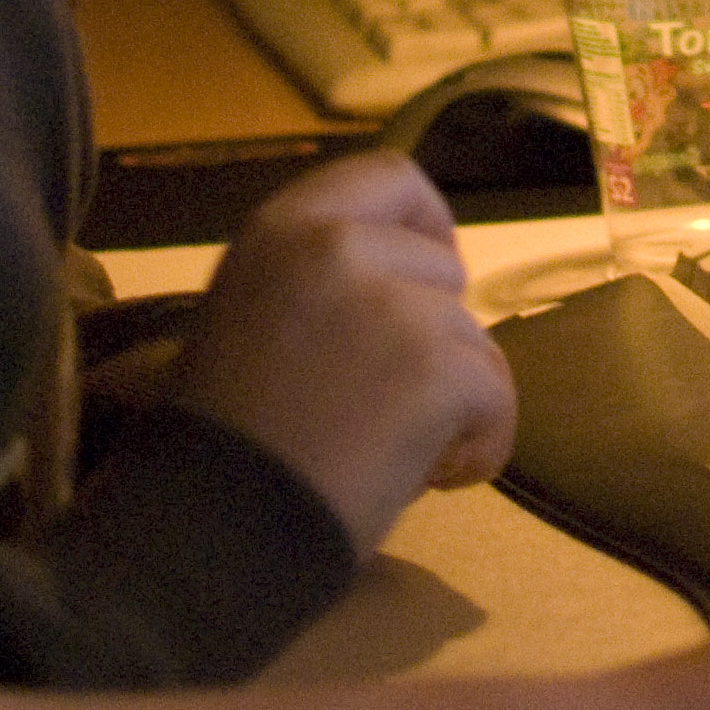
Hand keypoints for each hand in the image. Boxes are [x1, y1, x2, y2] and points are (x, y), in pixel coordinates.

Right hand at [159, 147, 514, 555]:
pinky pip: (497, 396)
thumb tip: (417, 280)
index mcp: (280, 229)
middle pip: (444, 269)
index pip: (390, 176)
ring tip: (397, 453)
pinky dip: (481, 444)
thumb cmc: (225, 443)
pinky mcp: (435, 369)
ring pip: (475, 338)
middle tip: (388, 403)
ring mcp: (390, 305)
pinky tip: (434, 478)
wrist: (212, 532)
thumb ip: (321, 279)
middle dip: (435, 337)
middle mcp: (336, 248)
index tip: (429, 275)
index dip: (426, 224)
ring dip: (455, 399)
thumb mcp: (251, 316)